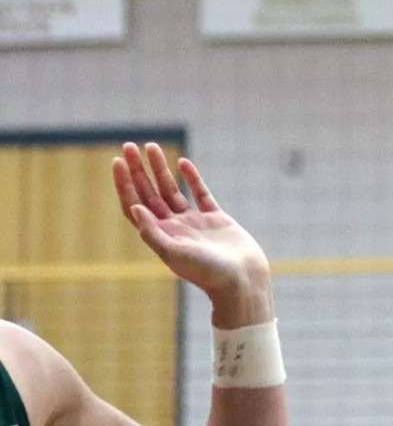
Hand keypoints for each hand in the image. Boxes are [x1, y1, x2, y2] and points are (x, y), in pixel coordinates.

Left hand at [113, 143, 272, 326]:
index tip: (118, 163)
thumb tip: (134, 208)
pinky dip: (192, 178)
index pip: (135, 205)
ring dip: (160, 169)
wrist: (241, 278)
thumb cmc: (207, 271)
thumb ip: (152, 232)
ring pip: (172, 189)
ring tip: (151, 146)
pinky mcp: (215, 218)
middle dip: (138, 170)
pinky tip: (183, 162)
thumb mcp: (174, 253)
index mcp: (160, 236)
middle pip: (149, 193)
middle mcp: (173, 227)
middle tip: (128, 146)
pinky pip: (200, 193)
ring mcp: (194, 222)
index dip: (125, 184)